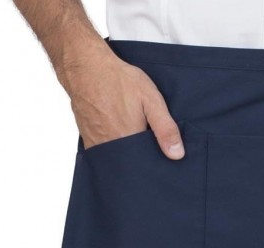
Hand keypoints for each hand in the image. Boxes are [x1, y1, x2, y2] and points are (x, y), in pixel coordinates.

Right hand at [58, 42, 183, 158]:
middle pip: (131, 164)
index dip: (153, 162)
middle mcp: (110, 147)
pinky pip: (104, 152)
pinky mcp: (88, 139)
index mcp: (128, 140)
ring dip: (126, 153)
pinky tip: (117, 132)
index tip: (158, 154)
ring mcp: (97, 144)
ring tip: (130, 133)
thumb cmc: (118, 79)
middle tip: (144, 138)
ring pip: (117, 159)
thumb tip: (177, 154)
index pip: (145, 165)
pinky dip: (113, 147)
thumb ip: (165, 128)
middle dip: (140, 158)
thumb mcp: (150, 99)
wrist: (85, 66)